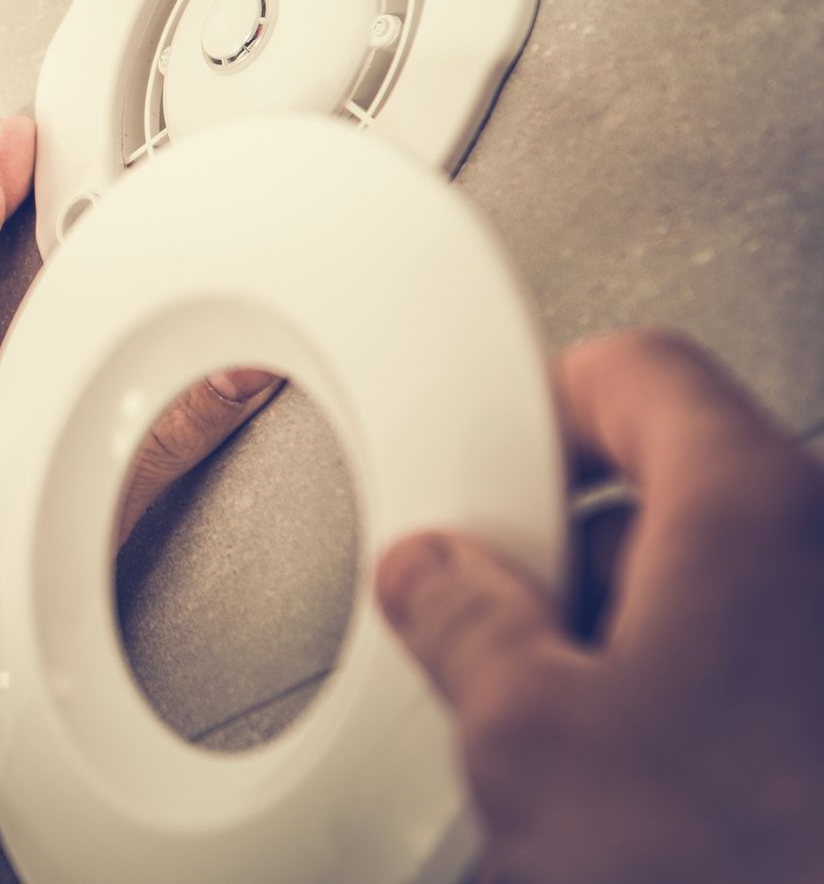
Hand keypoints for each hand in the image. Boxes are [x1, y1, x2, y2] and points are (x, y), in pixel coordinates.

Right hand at [376, 330, 823, 882]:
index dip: (541, 409)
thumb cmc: (735, 862)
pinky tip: (662, 784)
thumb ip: (463, 622)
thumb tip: (436, 580)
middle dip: (579, 547)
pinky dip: (710, 694)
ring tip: (584, 732)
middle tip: (511, 620)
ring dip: (643, 633)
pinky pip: (771, 658)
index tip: (492, 469)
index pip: (634, 373)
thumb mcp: (531, 739)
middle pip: (683, 479)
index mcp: (753, 504)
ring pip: (731, 580)